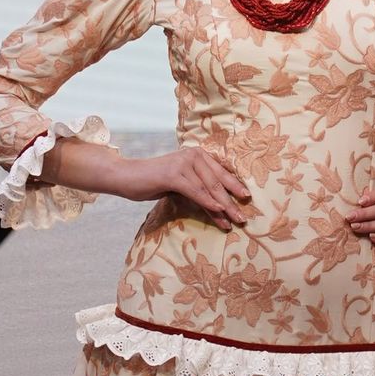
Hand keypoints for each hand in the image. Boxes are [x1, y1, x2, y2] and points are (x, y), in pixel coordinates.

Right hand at [121, 146, 251, 231]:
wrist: (127, 176)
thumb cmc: (154, 182)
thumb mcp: (181, 184)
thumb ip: (199, 190)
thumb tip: (220, 207)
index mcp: (198, 155)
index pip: (221, 173)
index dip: (235, 187)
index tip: (247, 201)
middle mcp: (194, 155)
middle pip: (219, 181)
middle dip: (233, 201)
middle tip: (244, 218)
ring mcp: (184, 163)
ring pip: (210, 188)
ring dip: (224, 206)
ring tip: (234, 220)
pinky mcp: (174, 174)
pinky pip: (196, 191)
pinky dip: (208, 202)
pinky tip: (218, 211)